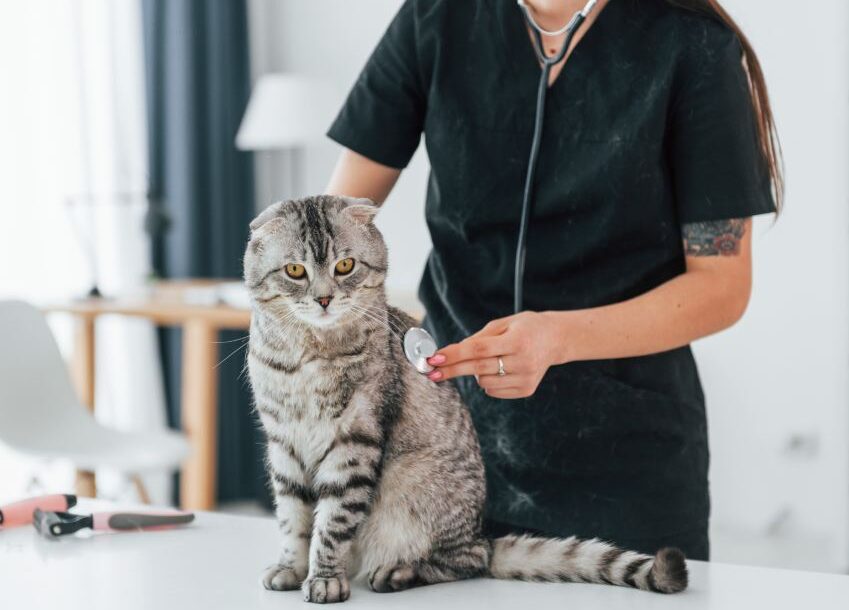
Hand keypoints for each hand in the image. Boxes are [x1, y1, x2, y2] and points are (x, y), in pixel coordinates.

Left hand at [426, 311, 563, 398]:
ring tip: (492, 359)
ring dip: (476, 372)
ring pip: (483, 382)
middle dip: (452, 370)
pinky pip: (493, 391)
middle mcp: (523, 362)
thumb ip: (478, 338)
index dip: (454, 354)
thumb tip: (451, 353)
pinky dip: (488, 381)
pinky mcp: (526, 390)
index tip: (435, 358)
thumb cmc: (525, 327)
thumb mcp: (503, 323)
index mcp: (517, 341)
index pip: (479, 350)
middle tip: (431, 372)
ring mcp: (526, 379)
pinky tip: (501, 369)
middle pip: (477, 368)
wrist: (556, 339)